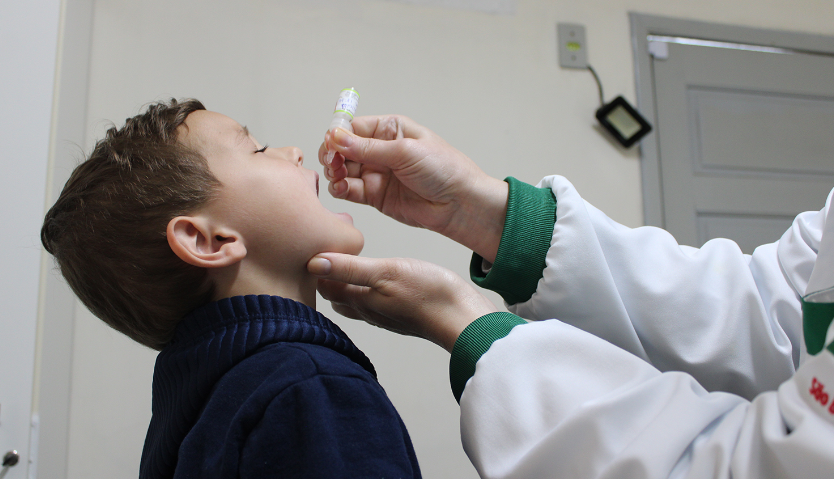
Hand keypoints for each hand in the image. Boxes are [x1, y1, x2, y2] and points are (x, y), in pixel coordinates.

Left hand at [308, 253, 497, 351]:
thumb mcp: (385, 272)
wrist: (463, 318)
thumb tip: (313, 262)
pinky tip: (376, 279)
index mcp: (360, 301)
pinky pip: (375, 303)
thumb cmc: (429, 295)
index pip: (324, 286)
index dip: (316, 267)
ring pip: (355, 300)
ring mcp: (386, 315)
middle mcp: (369, 311)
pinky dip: (367, 290)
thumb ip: (349, 269)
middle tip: (325, 253)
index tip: (314, 244)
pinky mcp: (402, 314)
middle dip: (327, 279)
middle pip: (337, 296)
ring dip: (346, 285)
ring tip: (345, 264)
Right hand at [319, 115, 507, 262]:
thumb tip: (335, 137)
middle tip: (333, 162)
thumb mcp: (405, 151)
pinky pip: (349, 189)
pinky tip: (341, 188)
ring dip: (334, 172)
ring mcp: (377, 173)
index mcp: (390, 130)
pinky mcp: (375, 195)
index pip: (353, 127)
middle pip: (343, 149)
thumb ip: (367, 148)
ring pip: (343, 170)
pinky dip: (340, 188)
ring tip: (338, 176)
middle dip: (333, 154)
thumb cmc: (444, 170)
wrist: (460, 204)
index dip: (337, 135)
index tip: (330, 144)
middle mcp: (381, 150)